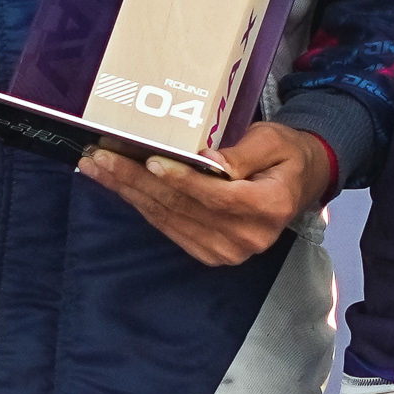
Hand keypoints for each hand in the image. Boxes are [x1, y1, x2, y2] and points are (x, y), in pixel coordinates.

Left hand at [78, 119, 337, 267]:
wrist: (297, 184)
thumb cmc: (286, 154)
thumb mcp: (274, 141)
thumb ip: (243, 152)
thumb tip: (209, 161)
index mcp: (269, 207)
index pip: (218, 196)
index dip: (182, 180)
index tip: (150, 161)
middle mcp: (247, 236)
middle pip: (183, 207)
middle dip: (136, 180)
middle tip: (100, 157)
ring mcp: (226, 250)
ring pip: (168, 218)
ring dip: (128, 191)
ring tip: (97, 166)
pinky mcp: (209, 253)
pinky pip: (168, 227)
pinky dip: (140, 204)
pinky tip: (117, 185)